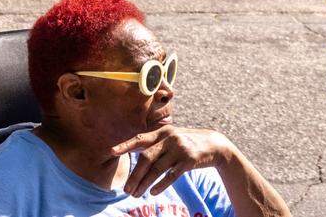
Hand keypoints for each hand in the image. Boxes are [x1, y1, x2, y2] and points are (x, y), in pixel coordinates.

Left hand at [112, 126, 234, 197]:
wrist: (214, 144)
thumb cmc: (187, 143)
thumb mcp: (172, 137)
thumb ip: (156, 143)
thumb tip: (133, 150)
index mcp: (163, 131)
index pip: (140, 139)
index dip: (125, 146)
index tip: (111, 152)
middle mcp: (170, 138)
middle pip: (147, 158)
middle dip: (134, 175)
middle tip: (126, 189)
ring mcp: (180, 149)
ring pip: (157, 169)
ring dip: (144, 183)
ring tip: (135, 194)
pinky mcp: (190, 160)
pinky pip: (172, 175)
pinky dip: (161, 184)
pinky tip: (153, 192)